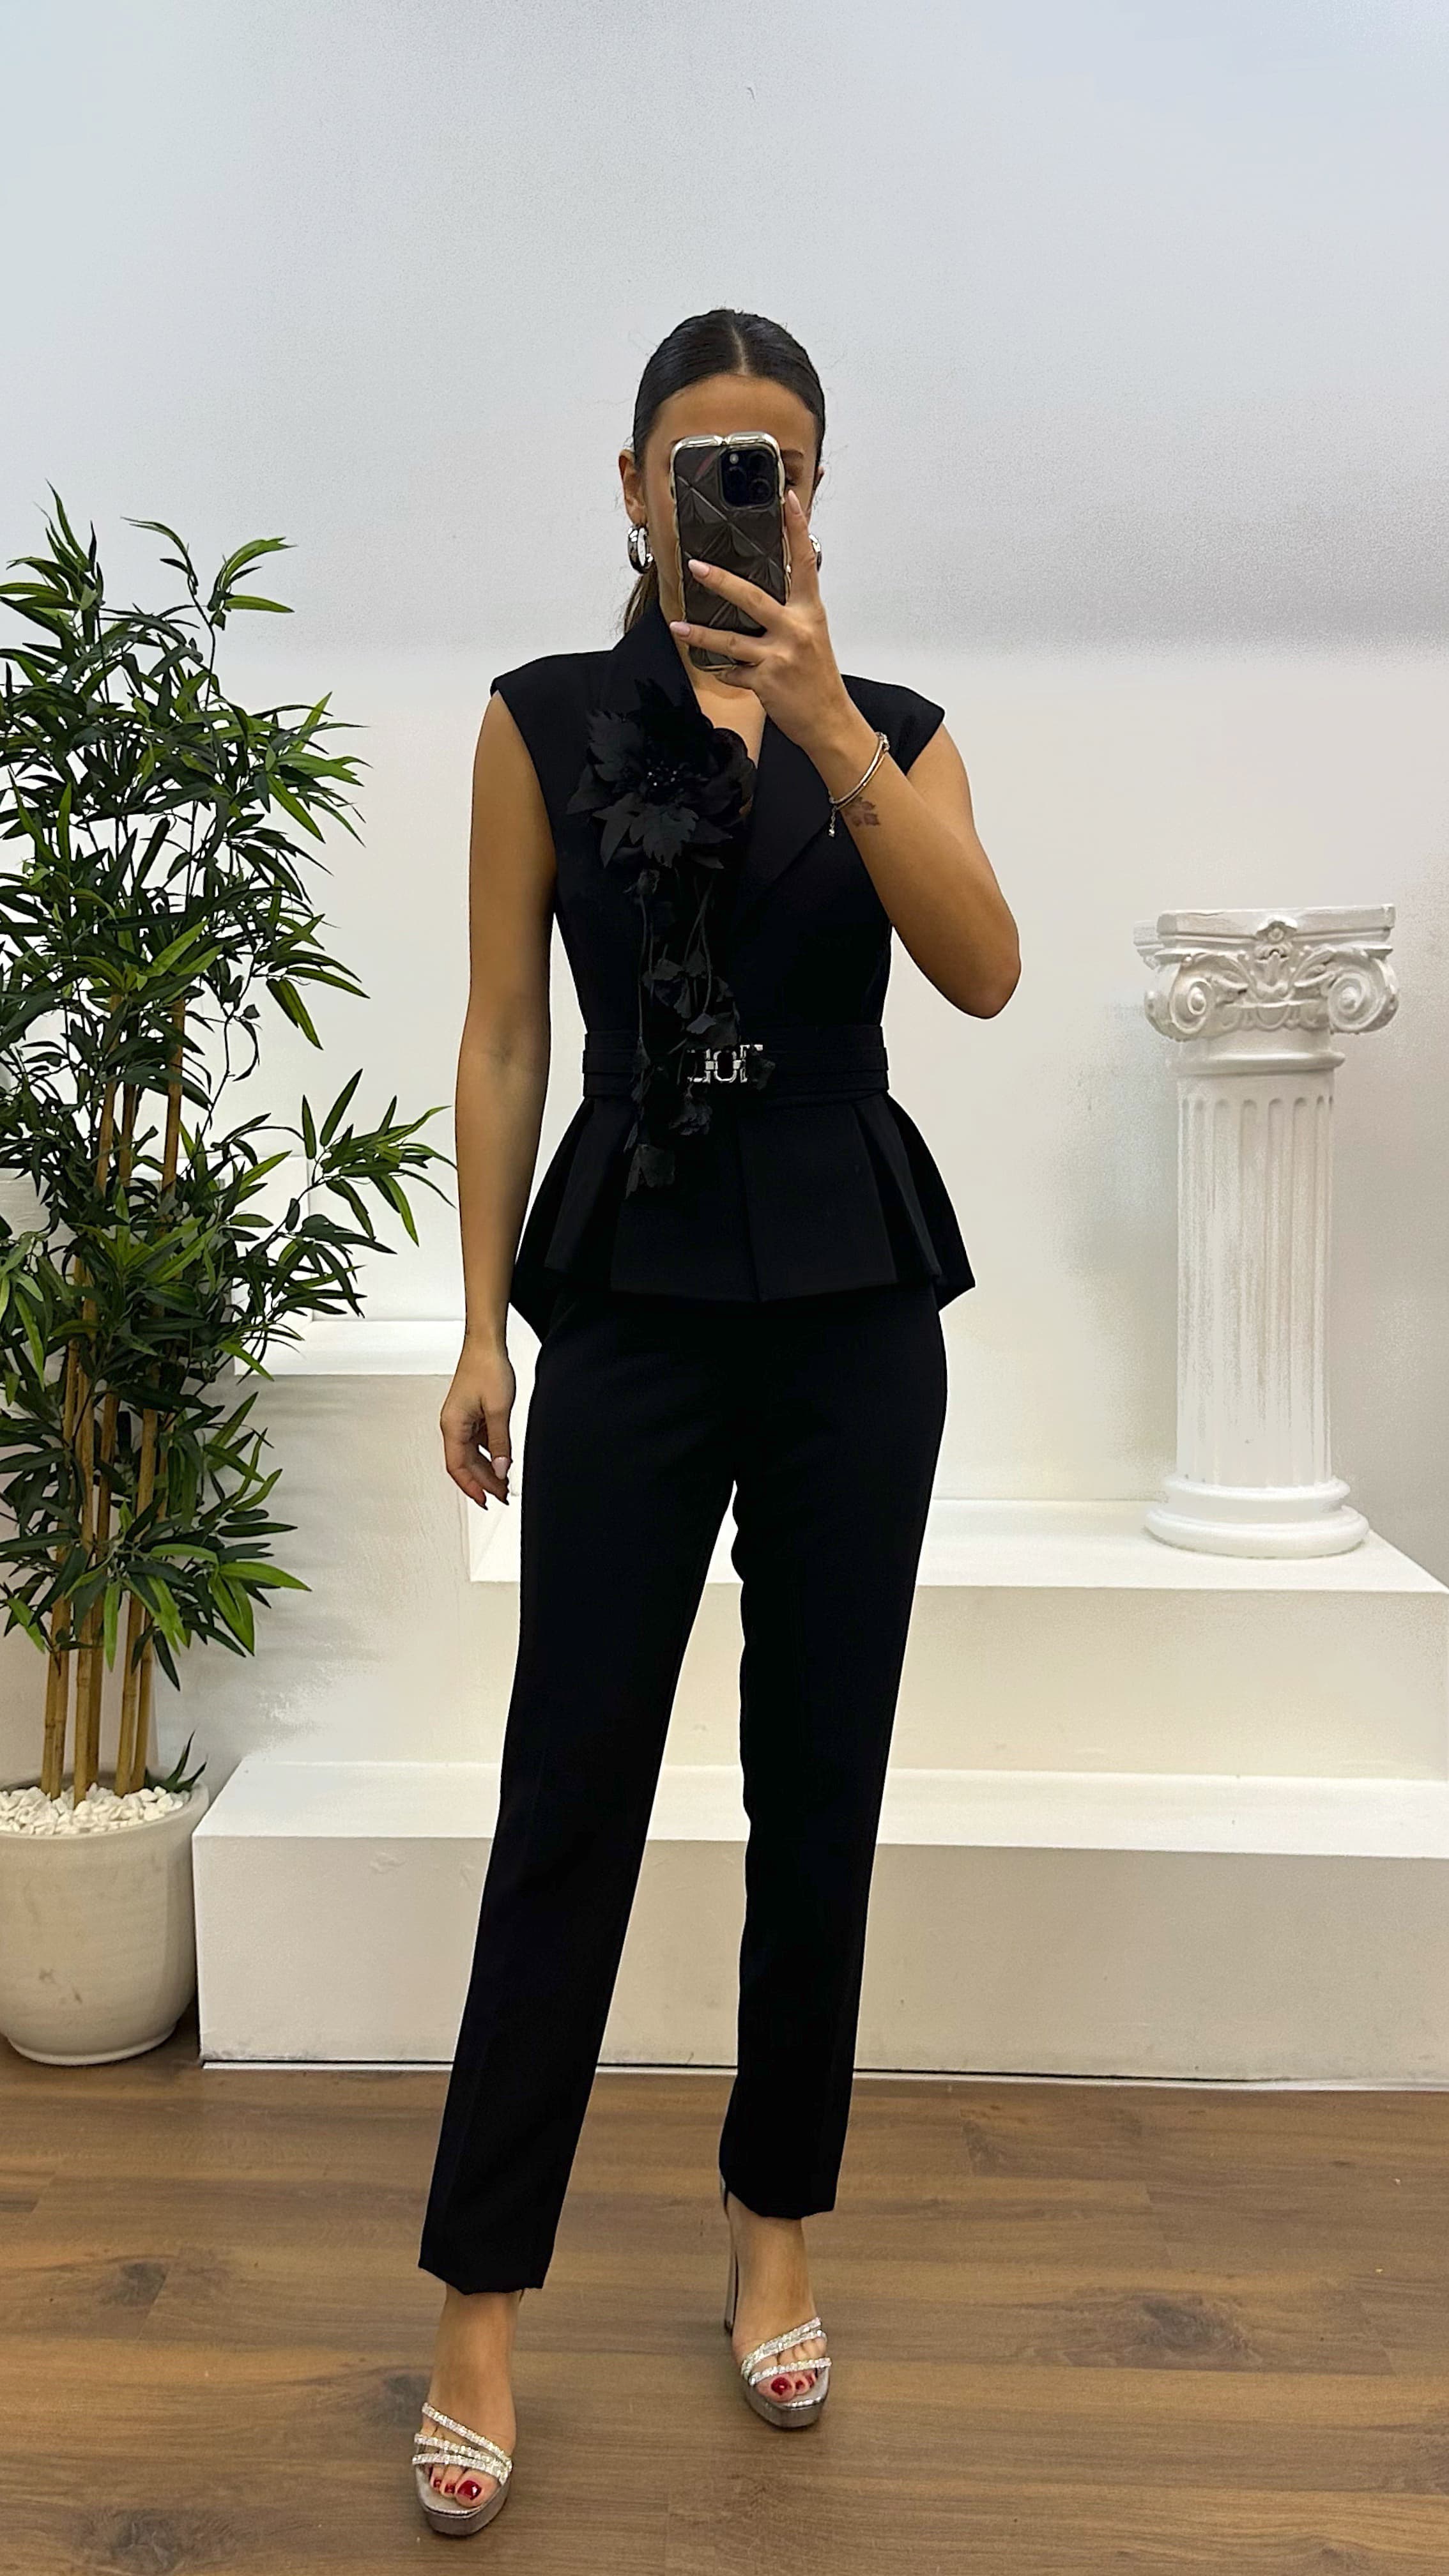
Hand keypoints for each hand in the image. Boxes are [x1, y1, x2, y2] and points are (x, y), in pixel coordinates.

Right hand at [440, 1335, 514, 1507]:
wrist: (486, 1345)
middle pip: (465, 1463)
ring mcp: (461, 1420)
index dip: (471, 1487)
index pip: (458, 1467)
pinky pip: (477, 1442)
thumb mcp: (499, 1411)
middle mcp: (453, 1425)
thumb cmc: (487, 1369)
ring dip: (487, 1469)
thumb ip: (500, 1443)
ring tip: (504, 1483)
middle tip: (502, 1495)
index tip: (485, 1500)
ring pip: (472, 1454)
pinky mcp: (471, 1415)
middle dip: (484, 1481)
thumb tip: (502, 1469)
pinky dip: (489, 1454)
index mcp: (452, 1426)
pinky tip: (502, 1460)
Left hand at [669, 488, 857, 762]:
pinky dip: (722, 670)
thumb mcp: (813, 637)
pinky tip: (714, 667)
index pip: (804, 562)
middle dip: (721, 581)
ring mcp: (779, 657)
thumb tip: (765, 596)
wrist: (829, 721)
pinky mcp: (764, 681)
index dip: (796, 528)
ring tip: (679, 625)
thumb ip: (791, 614)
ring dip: (700, 633)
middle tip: (696, 566)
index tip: (786, 500)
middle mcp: (795, 630)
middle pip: (752, 597)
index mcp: (810, 612)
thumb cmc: (819, 679)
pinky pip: (733, 671)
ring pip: (731, 640)